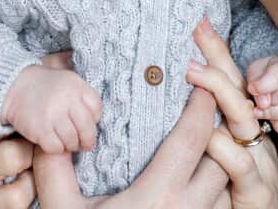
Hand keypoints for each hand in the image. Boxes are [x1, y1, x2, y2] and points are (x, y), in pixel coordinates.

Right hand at [2, 65, 102, 153]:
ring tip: (66, 141)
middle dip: (87, 140)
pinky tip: (52, 141)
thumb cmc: (47, 87)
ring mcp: (53, 116)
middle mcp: (66, 100)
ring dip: (71, 145)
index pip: (97, 109)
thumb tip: (96, 123)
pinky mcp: (40, 130)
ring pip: (72, 141)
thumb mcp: (69, 82)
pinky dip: (56, 149)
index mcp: (76, 86)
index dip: (95, 119)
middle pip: (87, 129)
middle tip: (84, 144)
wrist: (15, 86)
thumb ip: (84, 97)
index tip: (88, 123)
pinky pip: (56, 148)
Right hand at [32, 88, 230, 207]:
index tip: (201, 81)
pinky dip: (218, 188)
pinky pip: (221, 207)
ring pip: (228, 185)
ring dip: (223, 159)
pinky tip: (203, 176)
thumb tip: (49, 136)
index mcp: (158, 197)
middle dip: (221, 127)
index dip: (202, 104)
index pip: (195, 138)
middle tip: (210, 103)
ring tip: (211, 136)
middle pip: (224, 157)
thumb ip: (53, 170)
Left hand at [186, 18, 277, 208]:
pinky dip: (225, 148)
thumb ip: (203, 130)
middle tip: (195, 32)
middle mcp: (253, 137)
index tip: (198, 20)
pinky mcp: (255, 190)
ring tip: (193, 71)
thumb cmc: (238, 193)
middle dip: (218, 58)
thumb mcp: (220, 156)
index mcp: (242, 128)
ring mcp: (257, 161)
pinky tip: (210, 137)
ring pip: (243, 118)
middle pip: (239, 88)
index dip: (216, 51)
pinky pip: (239, 164)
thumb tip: (172, 101)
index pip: (230, 80)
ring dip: (219, 91)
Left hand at [245, 56, 277, 136]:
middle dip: (267, 101)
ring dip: (271, 114)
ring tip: (261, 110)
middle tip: (257, 101)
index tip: (252, 89)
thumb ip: (256, 81)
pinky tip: (271, 119)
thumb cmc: (263, 75)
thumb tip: (263, 102)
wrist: (273, 81)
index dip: (263, 85)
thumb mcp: (255, 70)